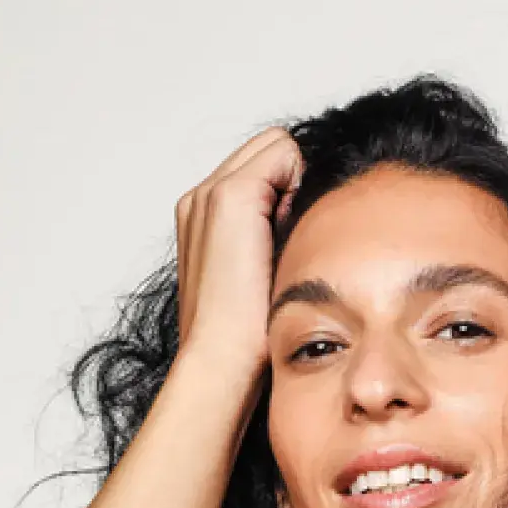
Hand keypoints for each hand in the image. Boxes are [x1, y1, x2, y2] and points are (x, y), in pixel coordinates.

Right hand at [174, 124, 304, 382]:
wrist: (220, 360)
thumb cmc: (242, 338)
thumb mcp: (257, 279)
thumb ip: (269, 243)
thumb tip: (306, 223)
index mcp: (202, 217)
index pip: (260, 169)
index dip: (285, 193)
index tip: (288, 240)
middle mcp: (201, 196)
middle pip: (269, 150)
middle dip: (290, 182)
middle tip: (292, 237)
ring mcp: (211, 192)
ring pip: (277, 147)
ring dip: (294, 186)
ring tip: (287, 239)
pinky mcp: (230, 195)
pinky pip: (285, 154)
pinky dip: (298, 185)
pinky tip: (290, 232)